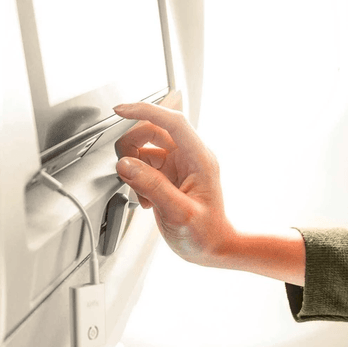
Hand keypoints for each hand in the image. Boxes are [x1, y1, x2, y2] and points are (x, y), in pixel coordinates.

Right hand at [114, 102, 234, 267]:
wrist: (213, 249)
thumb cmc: (205, 234)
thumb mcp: (178, 212)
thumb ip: (152, 186)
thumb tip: (126, 164)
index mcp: (199, 159)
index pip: (173, 123)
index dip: (146, 111)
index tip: (121, 111)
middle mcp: (190, 157)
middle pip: (152, 132)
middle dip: (132, 148)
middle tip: (126, 173)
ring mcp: (180, 166)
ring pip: (145, 149)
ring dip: (134, 169)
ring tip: (142, 195)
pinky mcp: (169, 176)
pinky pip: (144, 167)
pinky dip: (137, 181)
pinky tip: (147, 201)